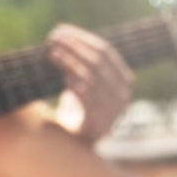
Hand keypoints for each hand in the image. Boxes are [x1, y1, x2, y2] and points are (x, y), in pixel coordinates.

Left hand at [47, 24, 133, 142]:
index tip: (61, 30)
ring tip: (53, 54)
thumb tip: (64, 35)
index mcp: (124, 79)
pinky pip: (89, 99)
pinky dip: (76, 86)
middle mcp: (123, 94)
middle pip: (98, 61)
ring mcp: (113, 110)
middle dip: (74, 47)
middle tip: (53, 39)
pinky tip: (64, 79)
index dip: (82, 38)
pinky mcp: (100, 124)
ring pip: (92, 78)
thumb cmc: (80, 108)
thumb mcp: (86, 82)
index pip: (105, 51)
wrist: (80, 145)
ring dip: (70, 63)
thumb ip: (83, 63)